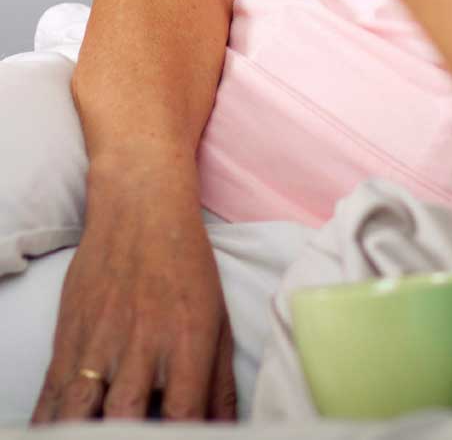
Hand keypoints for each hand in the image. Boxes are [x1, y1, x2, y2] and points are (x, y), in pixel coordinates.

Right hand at [32, 171, 235, 421]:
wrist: (139, 209)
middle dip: (128, 438)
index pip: (182, 416)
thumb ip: (220, 382)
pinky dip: (53, 422)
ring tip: (95, 439)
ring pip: (81, 411)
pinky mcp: (68, 337)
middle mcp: (142, 344)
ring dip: (86, 431)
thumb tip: (224, 430)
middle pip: (127, 419)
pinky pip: (53, 394)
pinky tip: (60, 434)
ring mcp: (100, 341)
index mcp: (187, 341)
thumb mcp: (217, 317)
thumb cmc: (185, 264)